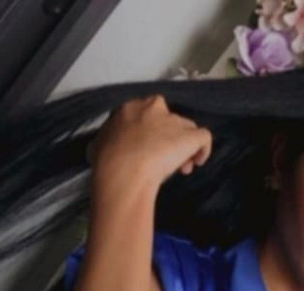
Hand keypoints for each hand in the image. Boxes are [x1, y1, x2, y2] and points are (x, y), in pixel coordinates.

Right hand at [87, 95, 212, 189]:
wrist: (124, 170)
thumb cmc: (108, 161)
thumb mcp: (99, 144)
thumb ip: (108, 140)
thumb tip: (103, 147)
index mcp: (130, 108)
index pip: (147, 116)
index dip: (151, 135)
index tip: (149, 151)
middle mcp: (153, 107)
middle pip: (169, 121)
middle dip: (170, 139)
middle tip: (166, 161)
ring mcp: (173, 120)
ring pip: (187, 129)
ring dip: (185, 147)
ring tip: (181, 168)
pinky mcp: (189, 135)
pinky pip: (204, 138)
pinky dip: (203, 150)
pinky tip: (197, 163)